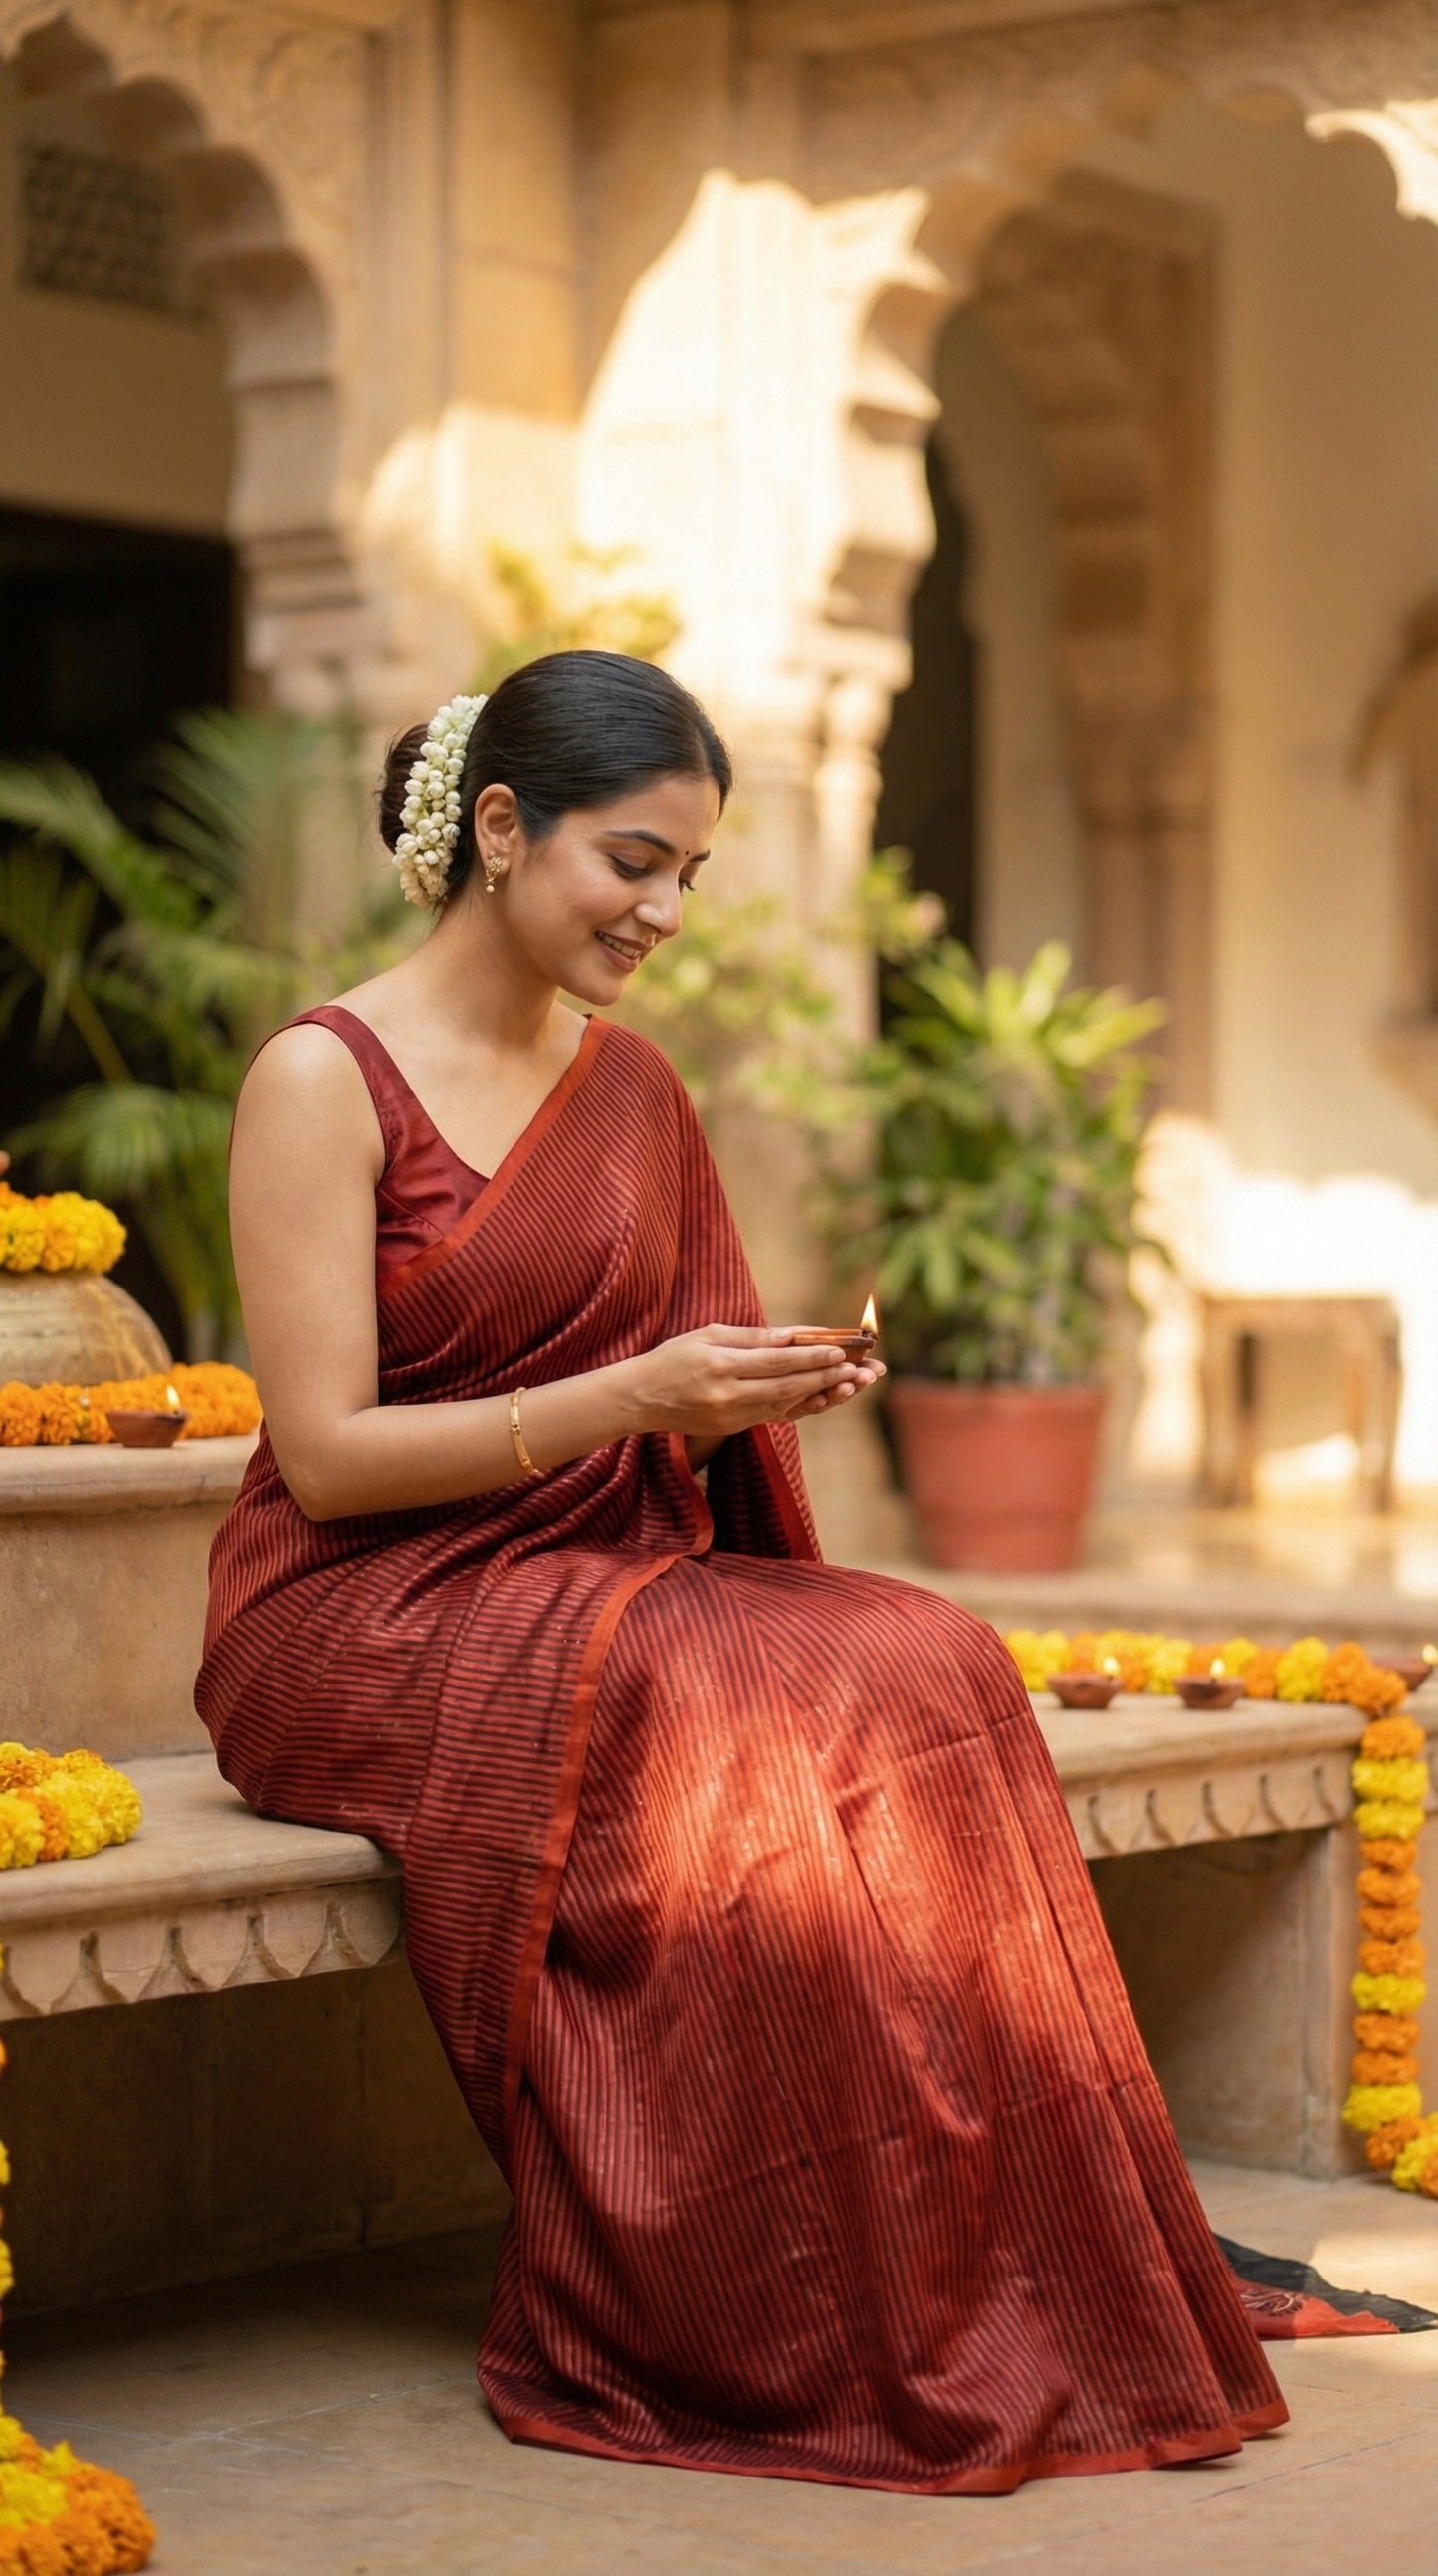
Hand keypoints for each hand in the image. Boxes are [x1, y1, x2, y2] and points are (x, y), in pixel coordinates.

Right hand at [619, 1324, 883, 1441]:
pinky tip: (827, 1398)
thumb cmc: (674, 1357)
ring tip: (855, 1384)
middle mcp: (728, 1396)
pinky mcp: (735, 1429)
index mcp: (720, 1367)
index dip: (812, 1357)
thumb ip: (752, 1337)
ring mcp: (732, 1417)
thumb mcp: (707, 1335)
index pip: (776, 1362)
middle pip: (789, 1387)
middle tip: (862, 1369)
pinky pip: (776, 1415)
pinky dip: (804, 1406)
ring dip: (824, 1394)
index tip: (841, 1349)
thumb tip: (793, 1335)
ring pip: (788, 1405)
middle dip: (828, 1377)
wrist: (642, 1398)